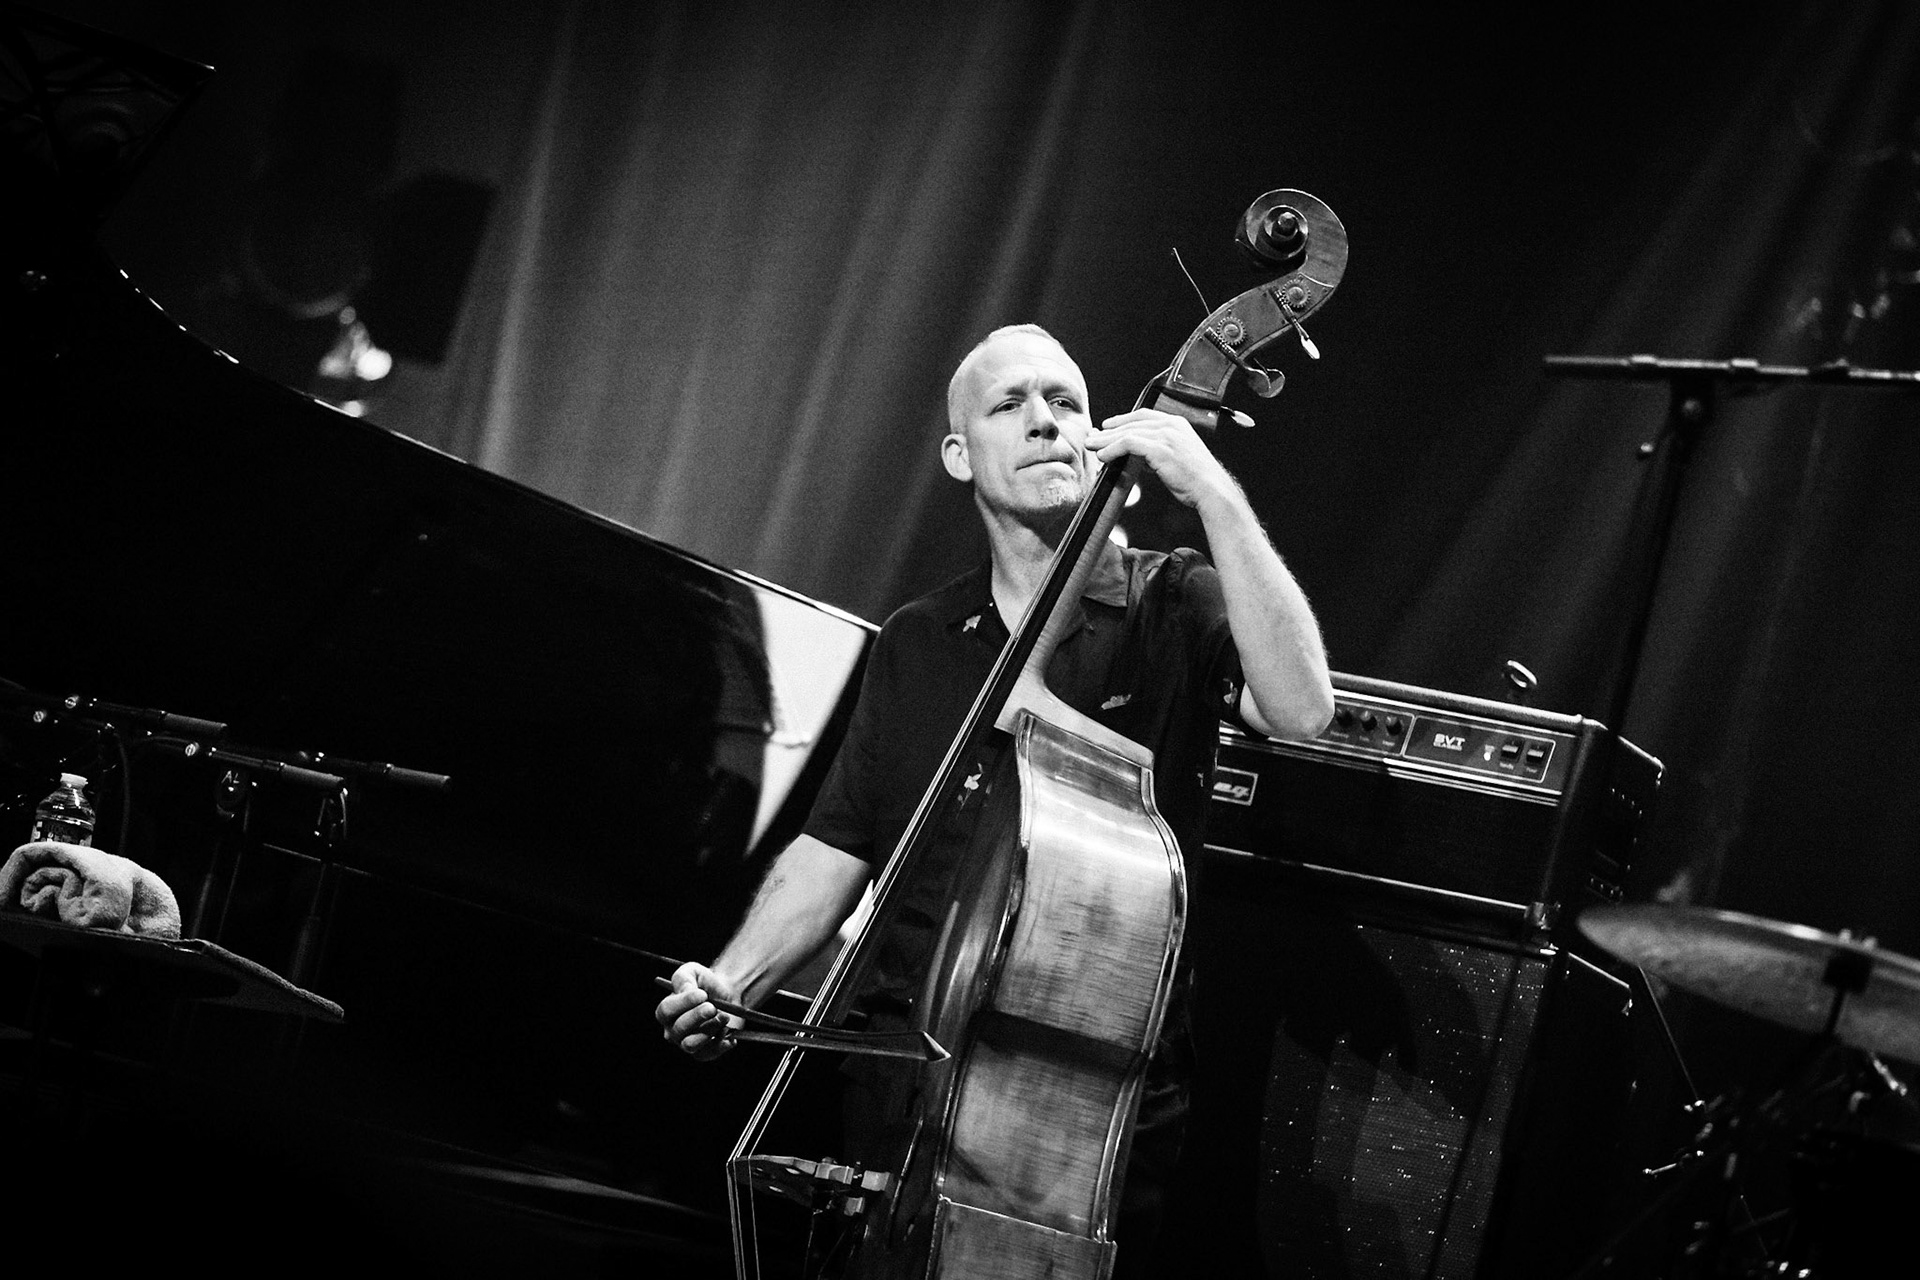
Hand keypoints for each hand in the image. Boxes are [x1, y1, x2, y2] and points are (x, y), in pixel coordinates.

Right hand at [655, 960, 744, 1060]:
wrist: (726, 994)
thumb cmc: (705, 983)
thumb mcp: (692, 971)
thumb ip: (683, 978)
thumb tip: (686, 991)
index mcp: (666, 1011)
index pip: (666, 1010)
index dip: (684, 1002)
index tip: (702, 994)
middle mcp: (673, 1030)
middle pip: (679, 1029)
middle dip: (697, 1017)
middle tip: (713, 1007)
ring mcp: (687, 1043)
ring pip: (691, 1044)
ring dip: (709, 1030)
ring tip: (724, 1017)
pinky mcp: (704, 1052)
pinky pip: (708, 1054)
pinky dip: (720, 1044)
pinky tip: (730, 1033)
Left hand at [1085, 409, 1240, 513]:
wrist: (1211, 490)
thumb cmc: (1197, 480)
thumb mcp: (1179, 458)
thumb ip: (1161, 452)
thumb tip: (1141, 456)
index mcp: (1178, 424)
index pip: (1144, 416)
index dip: (1122, 420)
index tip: (1107, 426)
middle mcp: (1171, 425)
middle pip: (1132, 423)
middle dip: (1109, 430)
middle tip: (1092, 436)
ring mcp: (1166, 435)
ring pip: (1127, 432)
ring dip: (1106, 440)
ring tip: (1092, 446)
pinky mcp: (1159, 448)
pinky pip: (1128, 444)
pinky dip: (1112, 449)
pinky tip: (1103, 456)